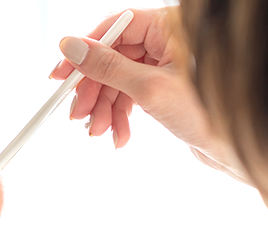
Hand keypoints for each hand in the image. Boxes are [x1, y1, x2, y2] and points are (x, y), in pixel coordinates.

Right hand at [49, 7, 245, 181]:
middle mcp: (164, 43)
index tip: (61, 74)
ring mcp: (161, 67)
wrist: (232, 148)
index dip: (84, 51)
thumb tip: (72, 48)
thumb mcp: (148, 88)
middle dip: (94, 91)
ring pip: (117, 82)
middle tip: (78, 114)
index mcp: (168, 27)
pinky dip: (119, 118)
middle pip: (111, 59)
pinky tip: (119, 136)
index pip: (115, 28)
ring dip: (105, 110)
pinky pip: (128, 98)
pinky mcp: (159, 89)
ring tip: (101, 132)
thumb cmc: (206, 114)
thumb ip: (107, 67)